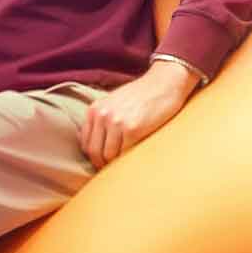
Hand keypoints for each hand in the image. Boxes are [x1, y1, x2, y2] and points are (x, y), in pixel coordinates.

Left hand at [79, 59, 202, 168]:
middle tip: (114, 170)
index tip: (104, 162)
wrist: (165, 82)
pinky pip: (125, 153)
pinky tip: (135, 157)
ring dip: (116, 164)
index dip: (94, 156)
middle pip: (94, 152)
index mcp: (95, 109)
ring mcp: (117, 122)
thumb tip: (98, 145)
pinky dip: (129, 159)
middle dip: (103, 164)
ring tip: (125, 164)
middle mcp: (102, 115)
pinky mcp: (133, 129)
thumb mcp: (114, 102)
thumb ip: (103, 119)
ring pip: (108, 156)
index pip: (85, 143)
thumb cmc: (143, 94)